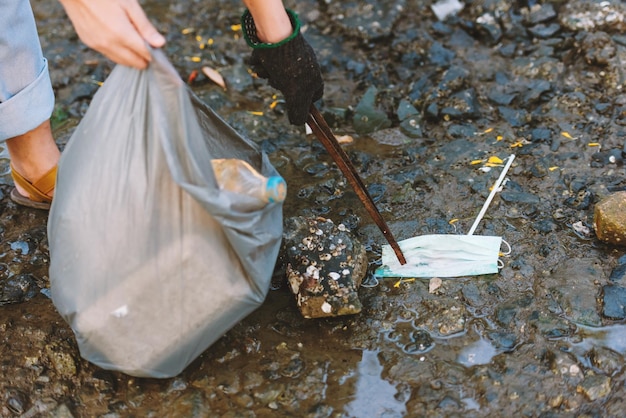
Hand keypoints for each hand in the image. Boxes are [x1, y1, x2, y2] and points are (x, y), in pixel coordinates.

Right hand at [59, 0, 165, 68]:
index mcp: (122, 34)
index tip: (155, 47)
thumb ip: (145, 27)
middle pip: (134, 63)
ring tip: (132, 41)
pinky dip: (117, 52)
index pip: (145, 55)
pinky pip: (108, 54)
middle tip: (145, 44)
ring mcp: (97, 45)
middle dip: (143, 57)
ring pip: (121, 61)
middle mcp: (109, 44)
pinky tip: (118, 39)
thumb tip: (160, 44)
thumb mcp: (130, 5)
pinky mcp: (89, 43)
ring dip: (130, 56)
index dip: (153, 53)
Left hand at [243, 10, 323, 124]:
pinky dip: (262, 66)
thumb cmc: (290, 69)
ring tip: (269, 70)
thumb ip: (298, 114)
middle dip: (281, 87)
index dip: (305, 103)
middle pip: (291, 89)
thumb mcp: (295, 97)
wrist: (276, 39)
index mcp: (314, 76)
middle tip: (280, 83)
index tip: (295, 106)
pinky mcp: (275, 51)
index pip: (314, 96)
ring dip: (269, 76)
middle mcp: (303, 67)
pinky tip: (262, 62)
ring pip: (275, 77)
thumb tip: (298, 124)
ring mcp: (289, 59)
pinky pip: (266, 66)